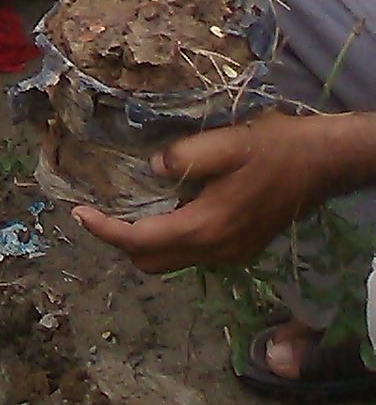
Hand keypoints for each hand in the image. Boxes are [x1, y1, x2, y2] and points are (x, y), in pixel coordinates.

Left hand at [74, 112, 373, 271]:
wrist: (324, 163)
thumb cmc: (277, 148)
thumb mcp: (228, 142)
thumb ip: (184, 157)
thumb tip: (153, 169)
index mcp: (207, 227)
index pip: (140, 241)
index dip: (105, 230)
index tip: (78, 213)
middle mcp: (216, 250)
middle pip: (150, 262)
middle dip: (120, 241)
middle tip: (100, 210)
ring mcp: (231, 253)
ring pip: (171, 261)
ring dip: (144, 242)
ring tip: (127, 209)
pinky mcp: (241, 248)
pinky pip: (192, 253)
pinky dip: (169, 239)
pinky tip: (166, 209)